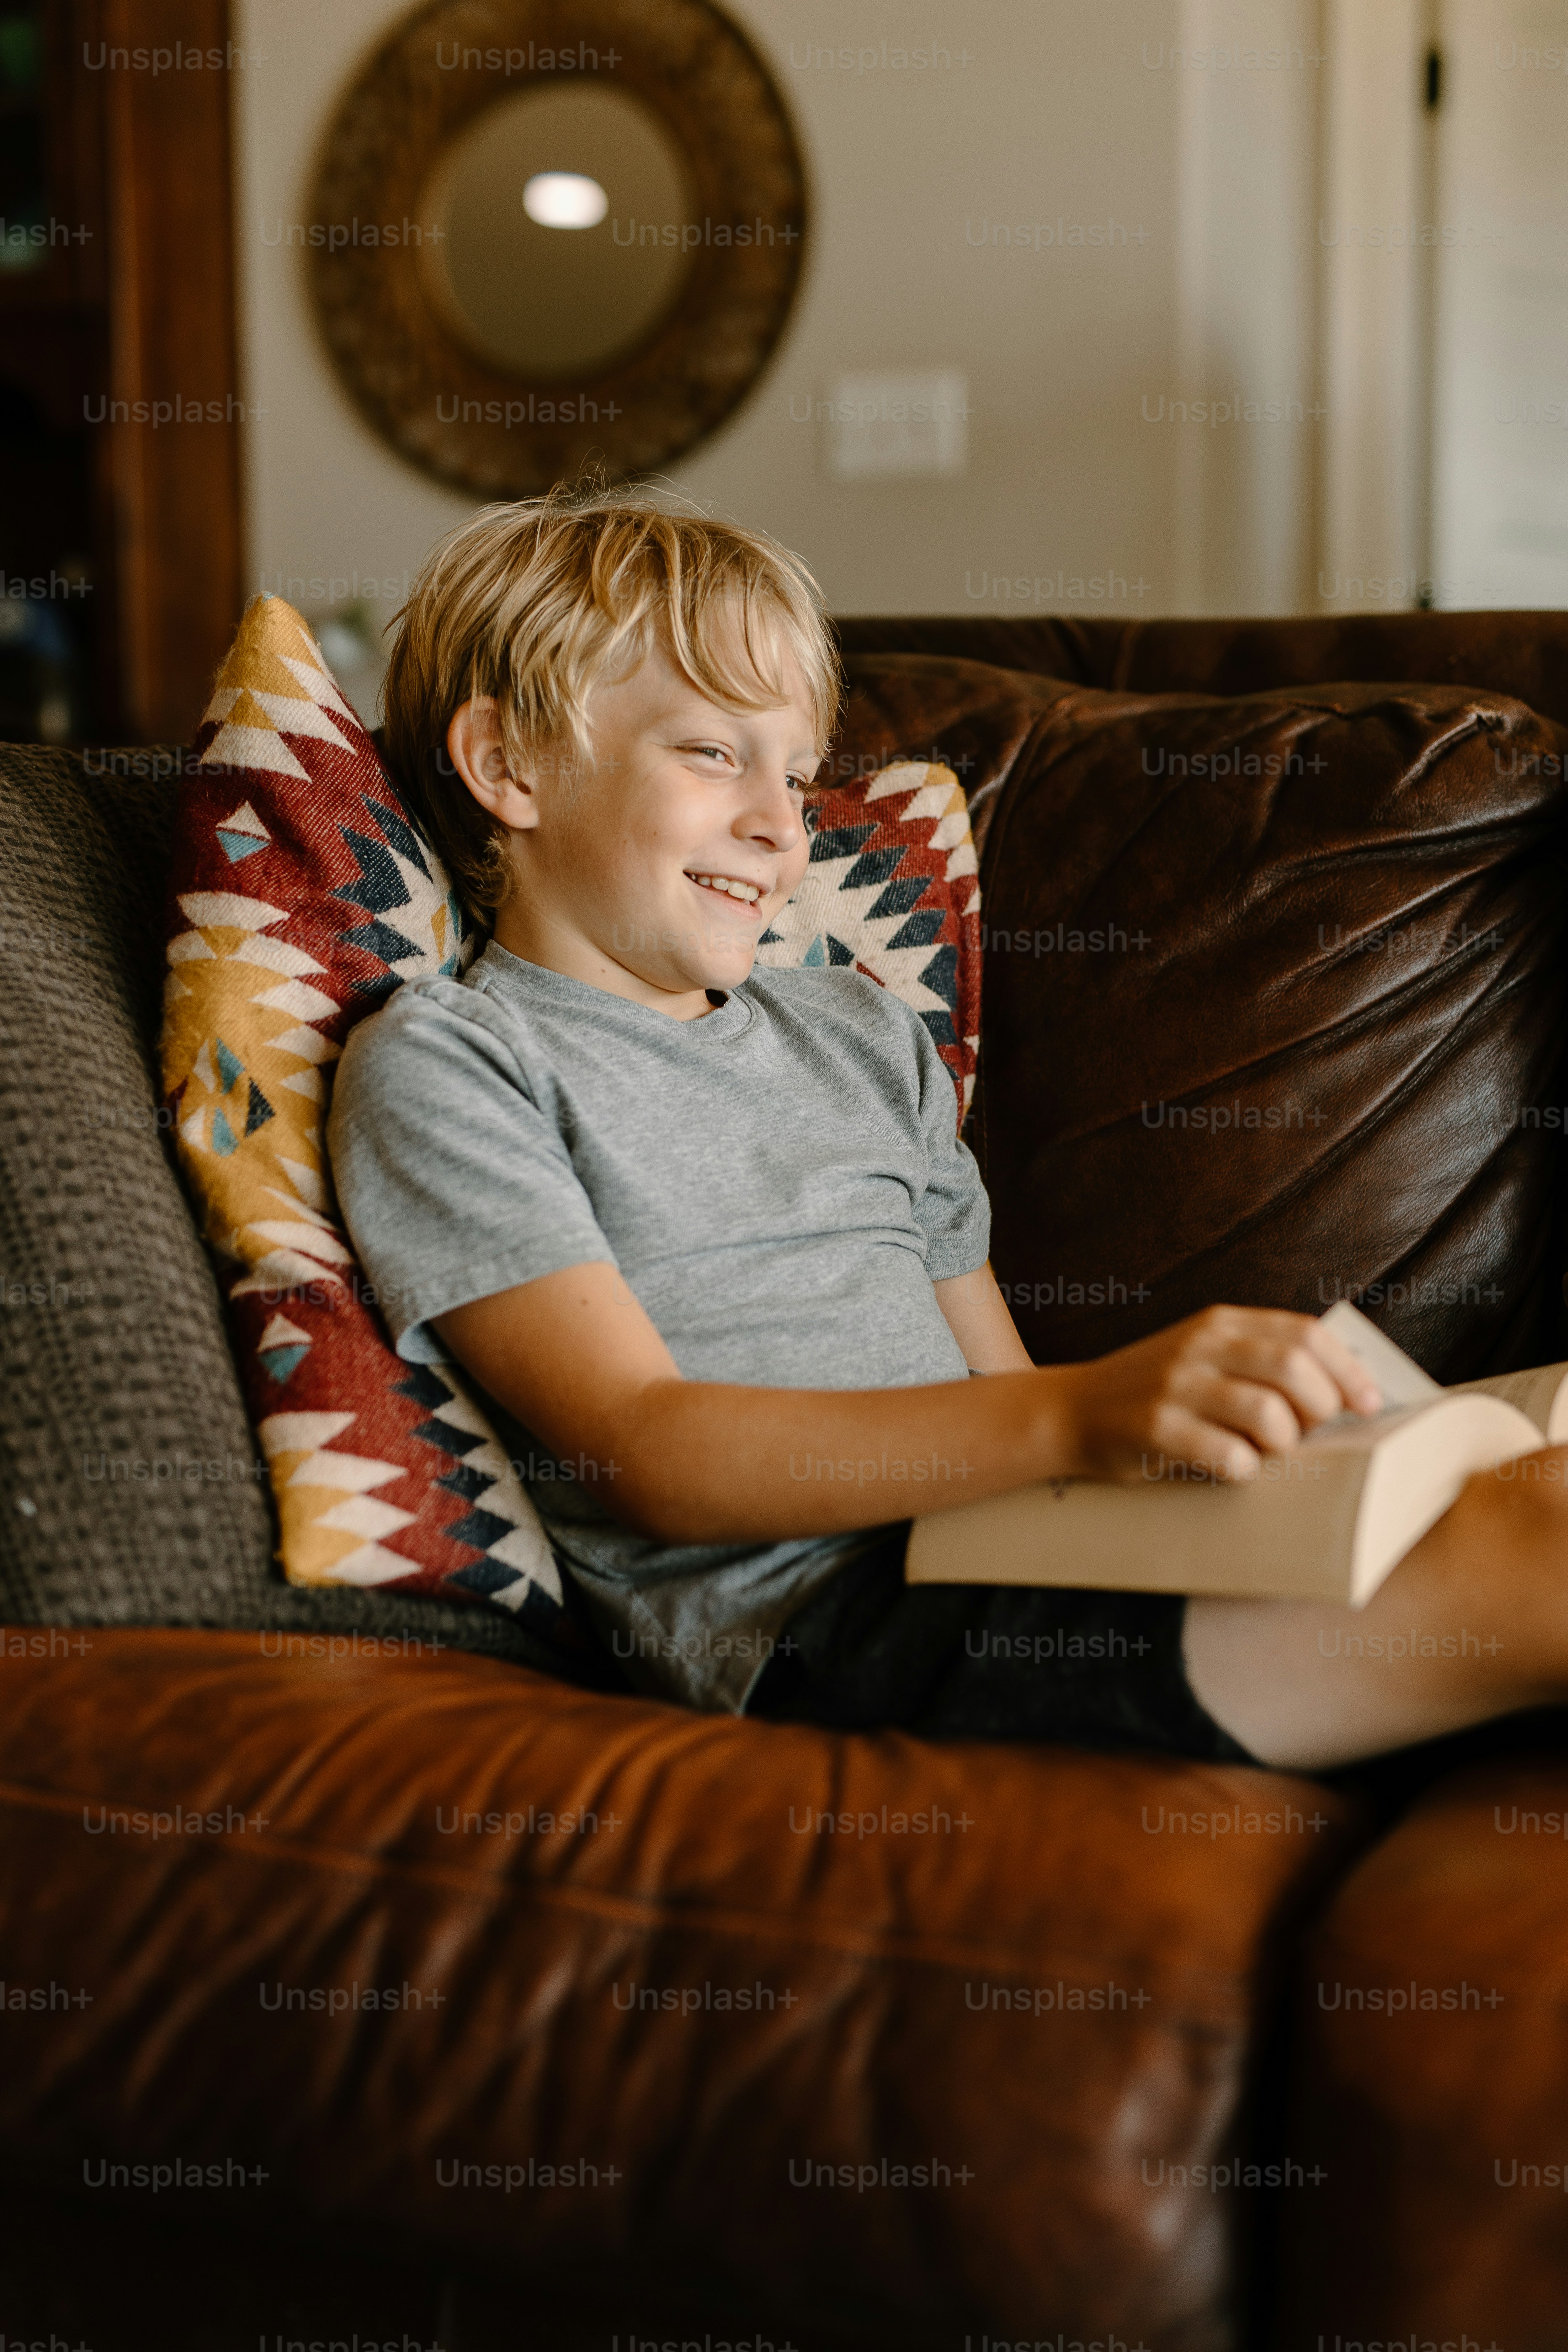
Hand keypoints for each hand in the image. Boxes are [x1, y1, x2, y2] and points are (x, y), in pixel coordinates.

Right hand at [1053, 1305, 1382, 1483]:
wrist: (1069, 1411)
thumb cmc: (1154, 1392)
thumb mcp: (1204, 1355)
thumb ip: (1259, 1360)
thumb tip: (1340, 1391)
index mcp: (1221, 1323)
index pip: (1306, 1334)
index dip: (1348, 1371)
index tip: (1369, 1405)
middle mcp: (1200, 1344)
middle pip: (1296, 1369)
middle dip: (1320, 1411)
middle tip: (1308, 1434)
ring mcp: (1176, 1384)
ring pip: (1268, 1414)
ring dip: (1282, 1445)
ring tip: (1264, 1452)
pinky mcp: (1154, 1426)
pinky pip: (1227, 1455)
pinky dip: (1242, 1471)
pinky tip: (1228, 1469)